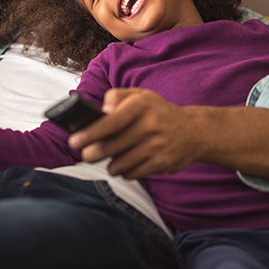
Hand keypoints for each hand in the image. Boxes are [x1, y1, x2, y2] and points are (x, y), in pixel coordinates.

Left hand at [68, 88, 200, 178]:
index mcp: (141, 105)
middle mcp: (150, 125)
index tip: (74, 141)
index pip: (111, 121)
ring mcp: (158, 146)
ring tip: (108, 159)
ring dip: (110, 164)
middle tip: (86, 154)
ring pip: (121, 163)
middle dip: (93, 153)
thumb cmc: (157, 112)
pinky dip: (125, 171)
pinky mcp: (163, 163)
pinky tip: (126, 165)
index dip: (90, 132)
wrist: (194, 131)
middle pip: (112, 146)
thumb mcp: (140, 95)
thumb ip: (117, 96)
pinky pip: (134, 173)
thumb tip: (102, 109)